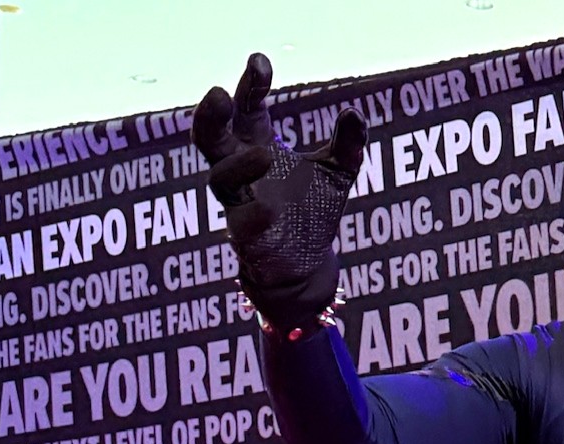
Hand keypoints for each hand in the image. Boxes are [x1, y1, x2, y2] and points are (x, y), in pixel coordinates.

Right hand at [192, 53, 366, 329]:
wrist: (309, 262)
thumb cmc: (312, 208)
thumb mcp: (338, 170)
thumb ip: (348, 143)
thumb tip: (353, 113)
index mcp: (256, 144)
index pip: (246, 108)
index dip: (250, 84)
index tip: (259, 60)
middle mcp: (240, 170)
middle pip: (210, 137)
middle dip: (210, 116)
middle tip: (217, 94)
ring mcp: (239, 203)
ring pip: (220, 179)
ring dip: (238, 166)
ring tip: (264, 155)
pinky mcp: (246, 238)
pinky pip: (243, 225)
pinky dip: (254, 216)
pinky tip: (268, 210)